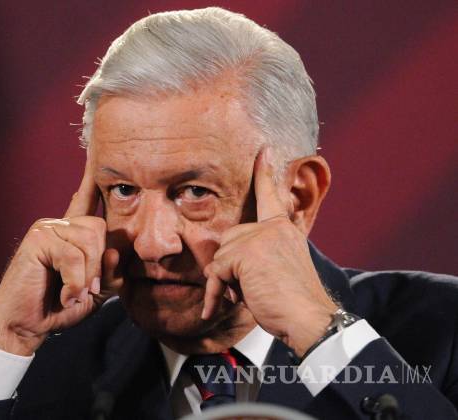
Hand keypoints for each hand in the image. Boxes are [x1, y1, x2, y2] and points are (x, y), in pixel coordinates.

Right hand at [0, 160, 121, 355]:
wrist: (23, 326)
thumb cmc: (58, 307)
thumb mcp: (94, 291)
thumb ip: (110, 273)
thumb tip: (115, 252)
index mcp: (73, 233)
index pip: (87, 201)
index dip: (93, 179)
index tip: (97, 154)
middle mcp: (60, 225)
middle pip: (101, 229)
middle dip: (100, 265)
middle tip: (86, 290)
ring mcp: (47, 228)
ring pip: (89, 242)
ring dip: (87, 277)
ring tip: (73, 294)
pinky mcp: (37, 239)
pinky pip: (73, 256)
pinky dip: (75, 282)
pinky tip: (65, 296)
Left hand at [202, 152, 337, 356]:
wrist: (309, 319)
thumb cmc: (293, 301)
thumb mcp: (280, 268)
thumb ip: (260, 254)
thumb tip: (223, 261)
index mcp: (283, 229)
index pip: (271, 197)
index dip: (265, 174)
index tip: (264, 150)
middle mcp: (272, 228)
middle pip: (229, 238)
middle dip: (230, 265)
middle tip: (248, 287)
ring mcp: (259, 239)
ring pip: (220, 256)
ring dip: (225, 281)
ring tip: (246, 296)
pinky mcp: (245, 254)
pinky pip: (215, 272)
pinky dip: (214, 294)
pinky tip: (216, 309)